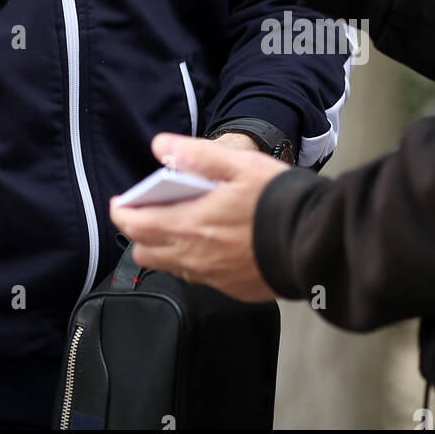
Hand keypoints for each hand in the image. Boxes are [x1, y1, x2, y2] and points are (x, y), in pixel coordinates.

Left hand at [110, 132, 290, 299]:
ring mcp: (213, 275)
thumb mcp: (236, 164)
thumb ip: (195, 155)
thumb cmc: (276, 200)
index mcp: (190, 225)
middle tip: (147, 212)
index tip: (120, 203)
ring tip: (177, 224)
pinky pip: (197, 277)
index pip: (135, 225)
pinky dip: (192, 260)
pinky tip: (209, 242)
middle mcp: (195, 256)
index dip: (121, 212)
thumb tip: (160, 145)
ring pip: (169, 266)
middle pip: (145, 251)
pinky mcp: (232, 288)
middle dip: (139, 232)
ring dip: (164, 247)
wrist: (314, 240)